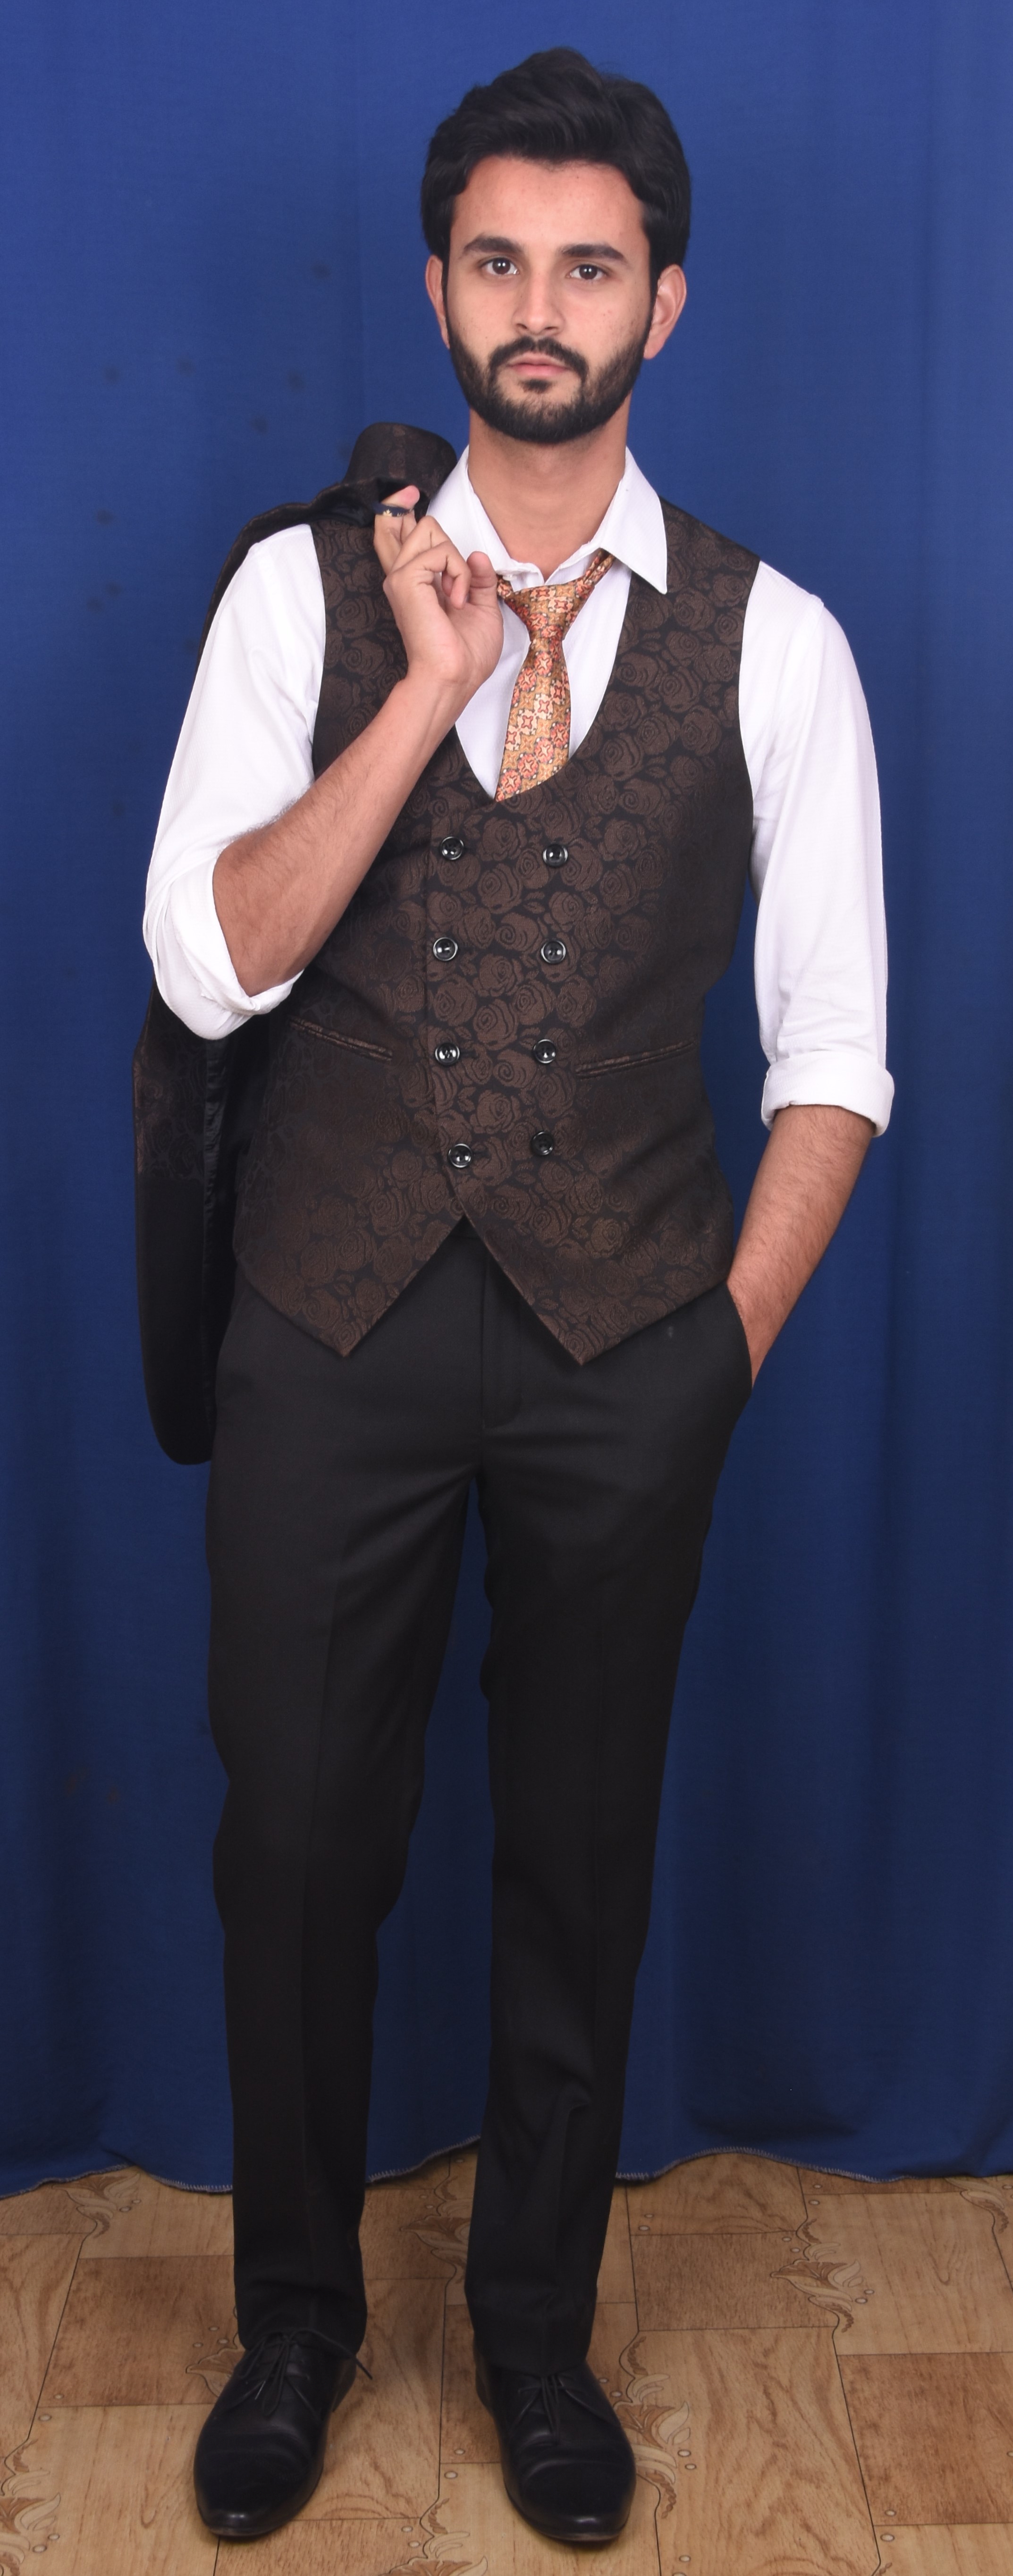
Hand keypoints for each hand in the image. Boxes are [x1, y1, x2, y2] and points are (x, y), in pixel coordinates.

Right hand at [372, 487, 502, 715]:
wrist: (454, 678)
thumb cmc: (465, 656)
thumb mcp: (483, 608)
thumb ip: (480, 579)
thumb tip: (477, 555)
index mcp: (416, 582)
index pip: (398, 533)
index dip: (399, 508)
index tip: (407, 493)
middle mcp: (403, 575)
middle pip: (402, 520)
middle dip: (427, 524)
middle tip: (448, 564)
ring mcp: (401, 576)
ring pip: (429, 529)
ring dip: (457, 560)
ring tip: (459, 595)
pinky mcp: (405, 580)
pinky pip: (441, 551)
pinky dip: (460, 574)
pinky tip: (457, 601)